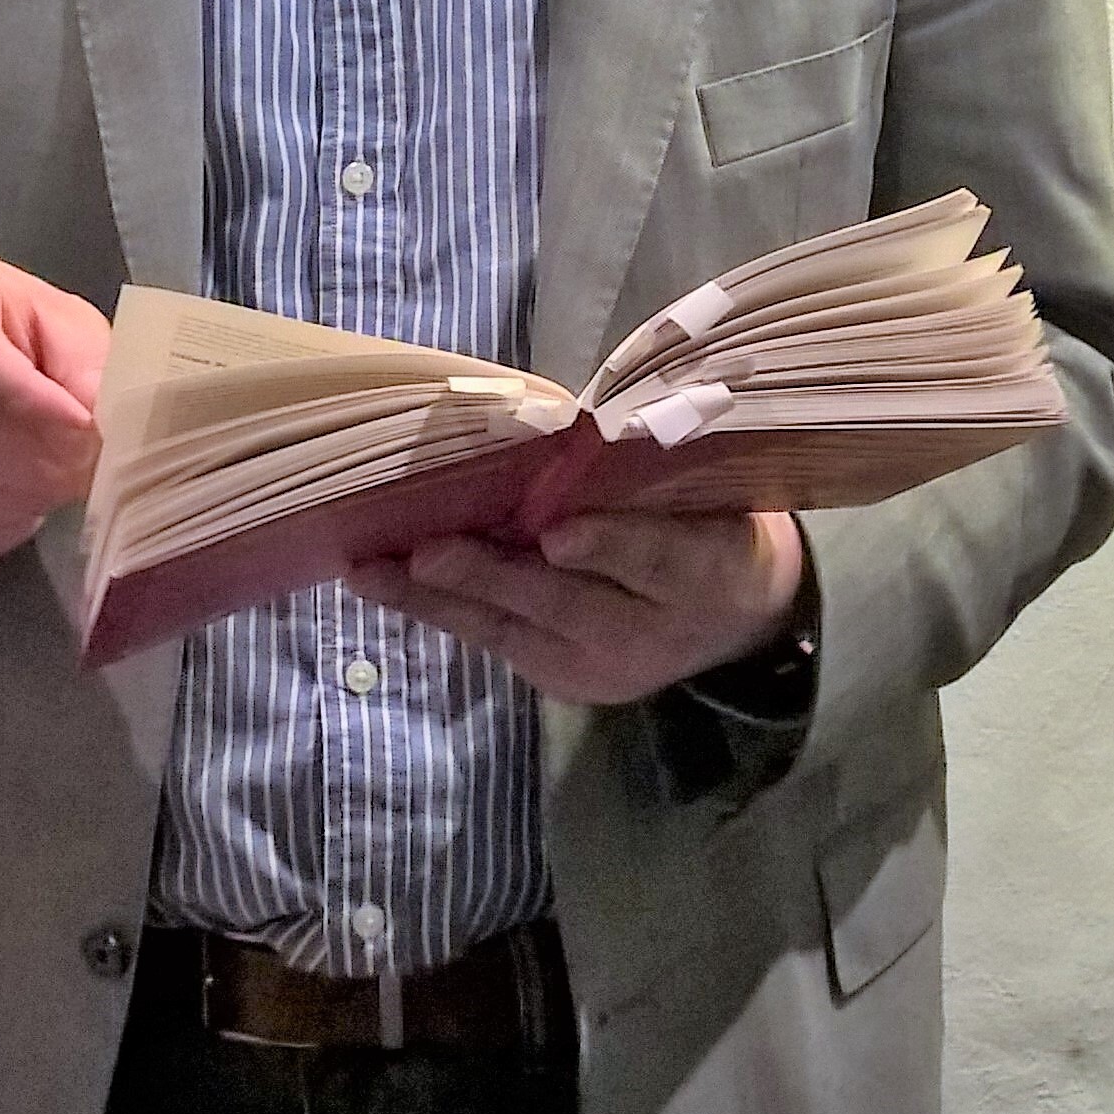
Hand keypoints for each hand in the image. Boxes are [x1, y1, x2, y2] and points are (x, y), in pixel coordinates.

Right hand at [0, 255, 107, 566]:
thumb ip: (87, 367)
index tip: (82, 434)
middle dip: (25, 463)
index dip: (25, 405)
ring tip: (48, 488)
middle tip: (78, 470)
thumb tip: (102, 420)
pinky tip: (12, 507)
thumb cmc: (17, 337)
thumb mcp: (63, 328)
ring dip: (4, 502)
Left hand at [363, 508, 804, 704]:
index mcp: (708, 569)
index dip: (607, 546)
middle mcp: (655, 632)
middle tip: (426, 555)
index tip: (558, 536)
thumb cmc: (709, 521)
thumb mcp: (704, 491)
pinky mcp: (566, 684)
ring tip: (371, 574)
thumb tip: (557, 430)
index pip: (657, 558)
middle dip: (490, 578)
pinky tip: (386, 584)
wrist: (742, 618)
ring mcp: (605, 668)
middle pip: (567, 603)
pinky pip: (497, 641)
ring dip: (437, 600)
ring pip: (514, 630)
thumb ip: (642, 473)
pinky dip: (441, 610)